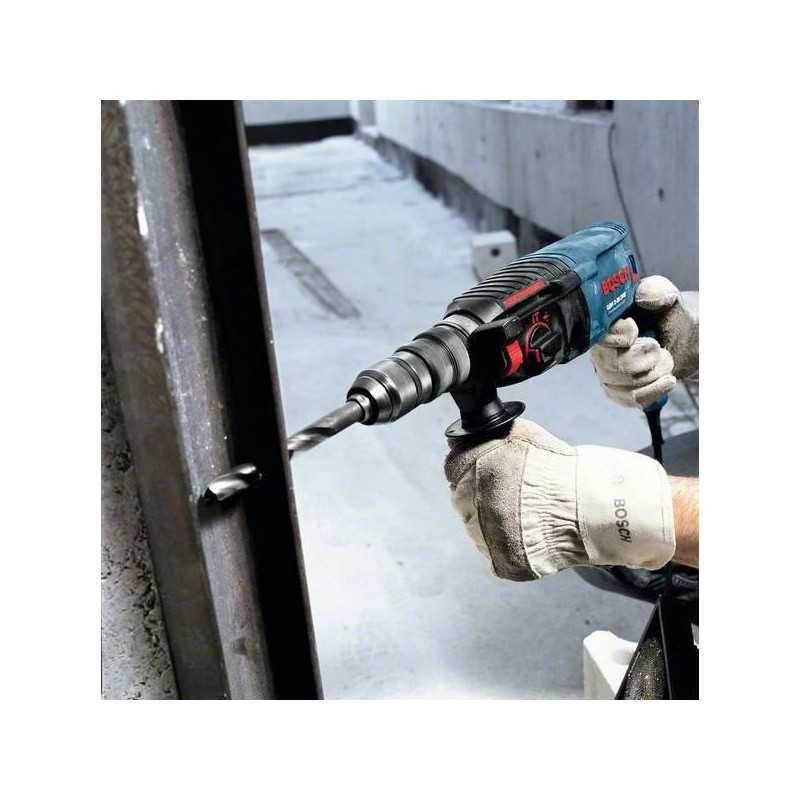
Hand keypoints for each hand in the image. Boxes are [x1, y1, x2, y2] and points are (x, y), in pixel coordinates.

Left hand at [444, 419, 674, 580]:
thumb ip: (493, 437)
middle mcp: (470, 503)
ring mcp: (483, 535)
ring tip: (528, 516)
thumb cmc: (562, 468)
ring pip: (479, 528)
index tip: (491, 474)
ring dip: (496, 523)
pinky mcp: (501, 561)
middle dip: (485, 496)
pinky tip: (531, 535)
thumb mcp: (524, 436)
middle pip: (465, 500)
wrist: (593, 506)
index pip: (456, 469)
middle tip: (516, 496)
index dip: (473, 470)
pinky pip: (497, 554)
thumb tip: (474, 435)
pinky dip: (511, 547)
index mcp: (472, 469)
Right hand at [590, 276, 698, 407]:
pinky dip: (652, 391)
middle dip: (642, 360)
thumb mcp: (669, 298)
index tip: (634, 330)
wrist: (687, 341)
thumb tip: (642, 297)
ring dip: (652, 375)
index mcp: (606, 323)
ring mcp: (607, 371)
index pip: (597, 336)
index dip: (615, 336)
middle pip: (609, 365)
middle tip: (658, 348)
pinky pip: (629, 399)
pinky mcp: (618, 390)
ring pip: (620, 385)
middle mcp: (600, 348)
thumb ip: (656, 290)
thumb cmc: (673, 317)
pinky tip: (667, 380)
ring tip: (666, 361)